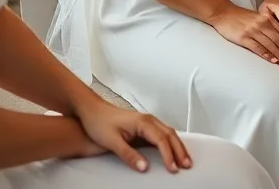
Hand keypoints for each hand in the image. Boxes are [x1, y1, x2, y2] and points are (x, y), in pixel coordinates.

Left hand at [74, 99, 190, 173]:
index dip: (169, 155)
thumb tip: (144, 167)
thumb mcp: (111, 141)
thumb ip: (129, 155)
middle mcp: (148, 120)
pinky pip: (163, 133)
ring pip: (169, 133)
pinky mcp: (144, 125)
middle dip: (180, 151)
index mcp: (143, 122)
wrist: (91, 110)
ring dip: (178, 146)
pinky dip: (171, 142)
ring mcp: (147, 121)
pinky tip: (173, 149)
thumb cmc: (99, 122)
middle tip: (187, 165)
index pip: (162, 140)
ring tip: (184, 159)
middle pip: (170, 135)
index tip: (173, 168)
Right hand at [207, 1, 278, 65]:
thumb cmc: (240, 16)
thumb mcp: (257, 17)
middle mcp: (262, 24)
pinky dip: (266, 54)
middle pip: (278, 40)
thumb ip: (267, 25)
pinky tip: (272, 60)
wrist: (223, 13)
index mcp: (266, 19)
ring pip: (270, 45)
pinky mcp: (244, 38)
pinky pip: (258, 48)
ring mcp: (253, 31)